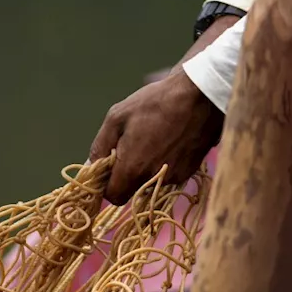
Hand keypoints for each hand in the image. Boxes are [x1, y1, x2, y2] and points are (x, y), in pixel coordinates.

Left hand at [88, 67, 223, 205]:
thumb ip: (100, 146)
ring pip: (151, 184)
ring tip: (150, 141)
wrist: (201, 94)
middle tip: (128, 151)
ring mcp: (175, 176)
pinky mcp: (190, 170)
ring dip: (145, 170)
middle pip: (132, 192)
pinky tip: (166, 142)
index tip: (108, 169)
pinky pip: (167, 176)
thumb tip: (91, 166)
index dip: (108, 186)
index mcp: (133, 168)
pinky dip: (162, 165)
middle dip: (126, 177)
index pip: (114, 197)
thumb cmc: (154, 103)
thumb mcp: (116, 118)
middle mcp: (155, 178)